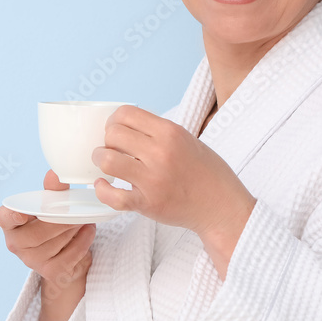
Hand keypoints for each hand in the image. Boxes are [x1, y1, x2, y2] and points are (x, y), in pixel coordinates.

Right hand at [0, 169, 94, 293]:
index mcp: (11, 224)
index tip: (22, 214)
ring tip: (83, 219)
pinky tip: (88, 230)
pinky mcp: (51, 272)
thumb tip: (55, 174)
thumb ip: (52, 190)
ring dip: (72, 229)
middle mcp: (16, 244)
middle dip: (58, 222)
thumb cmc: (50, 223)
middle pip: (35, 234)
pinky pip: (68, 257)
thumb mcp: (50, 205)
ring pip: (53, 245)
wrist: (63, 255)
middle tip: (74, 212)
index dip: (10, 216)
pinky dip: (82, 242)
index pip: (3, 218)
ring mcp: (32, 261)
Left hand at [91, 105, 254, 277]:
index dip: (113, 120)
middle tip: (111, 148)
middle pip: (113, 134)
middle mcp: (161, 153)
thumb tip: (125, 125)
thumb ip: (158, 131)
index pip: (126, 113)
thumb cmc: (206, 173)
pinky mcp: (148, 203)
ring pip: (107, 160)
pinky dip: (102, 190)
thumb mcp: (187, 139)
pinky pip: (113, 195)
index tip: (114, 129)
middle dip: (106, 140)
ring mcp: (153, 179)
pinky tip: (103, 185)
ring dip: (100, 160)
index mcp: (170, 132)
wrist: (221, 206)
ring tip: (104, 164)